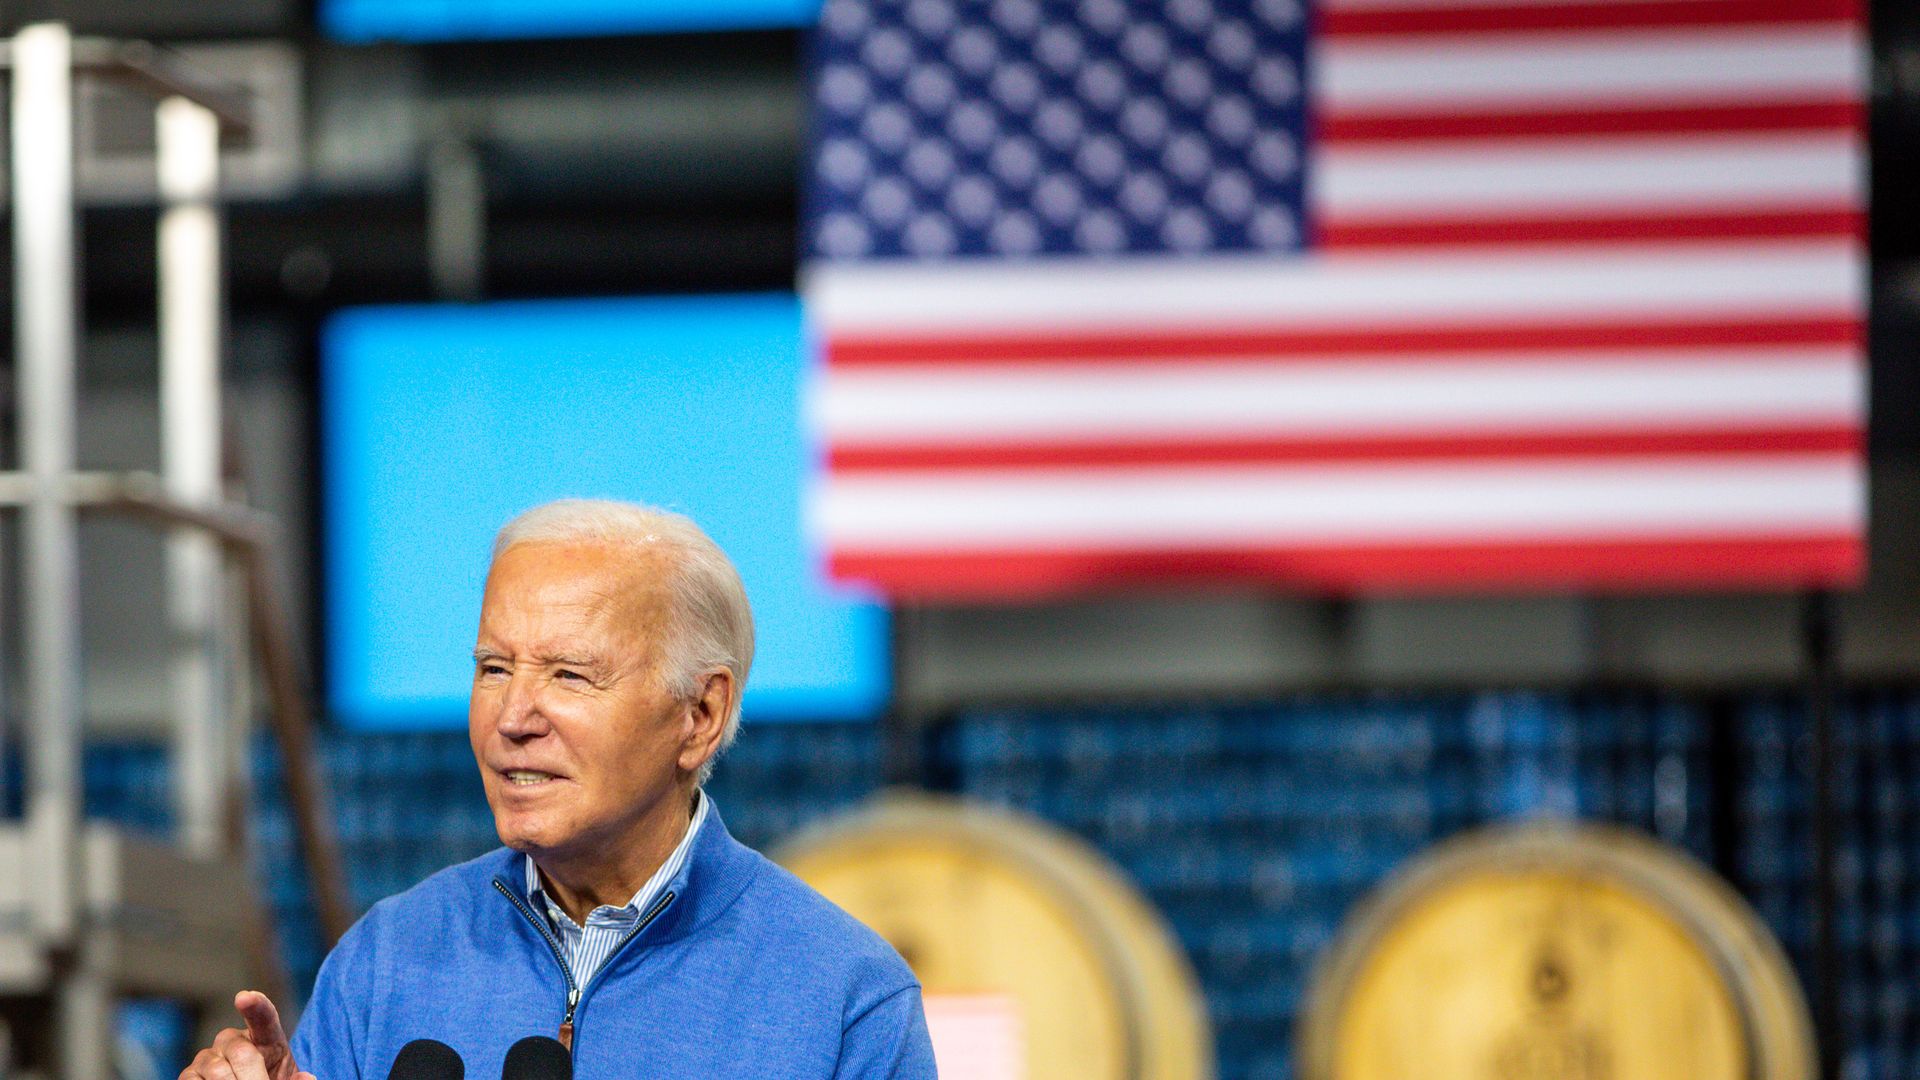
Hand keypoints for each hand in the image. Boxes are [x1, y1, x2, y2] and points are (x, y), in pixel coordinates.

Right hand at [181, 991, 314, 1079]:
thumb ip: (297, 1078)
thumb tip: (305, 1077)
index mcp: (265, 1037)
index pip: (263, 1016)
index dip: (256, 1006)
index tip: (245, 997)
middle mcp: (232, 1040)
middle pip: (242, 1053)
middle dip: (253, 1078)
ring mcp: (207, 1057)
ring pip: (218, 1071)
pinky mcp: (188, 1075)